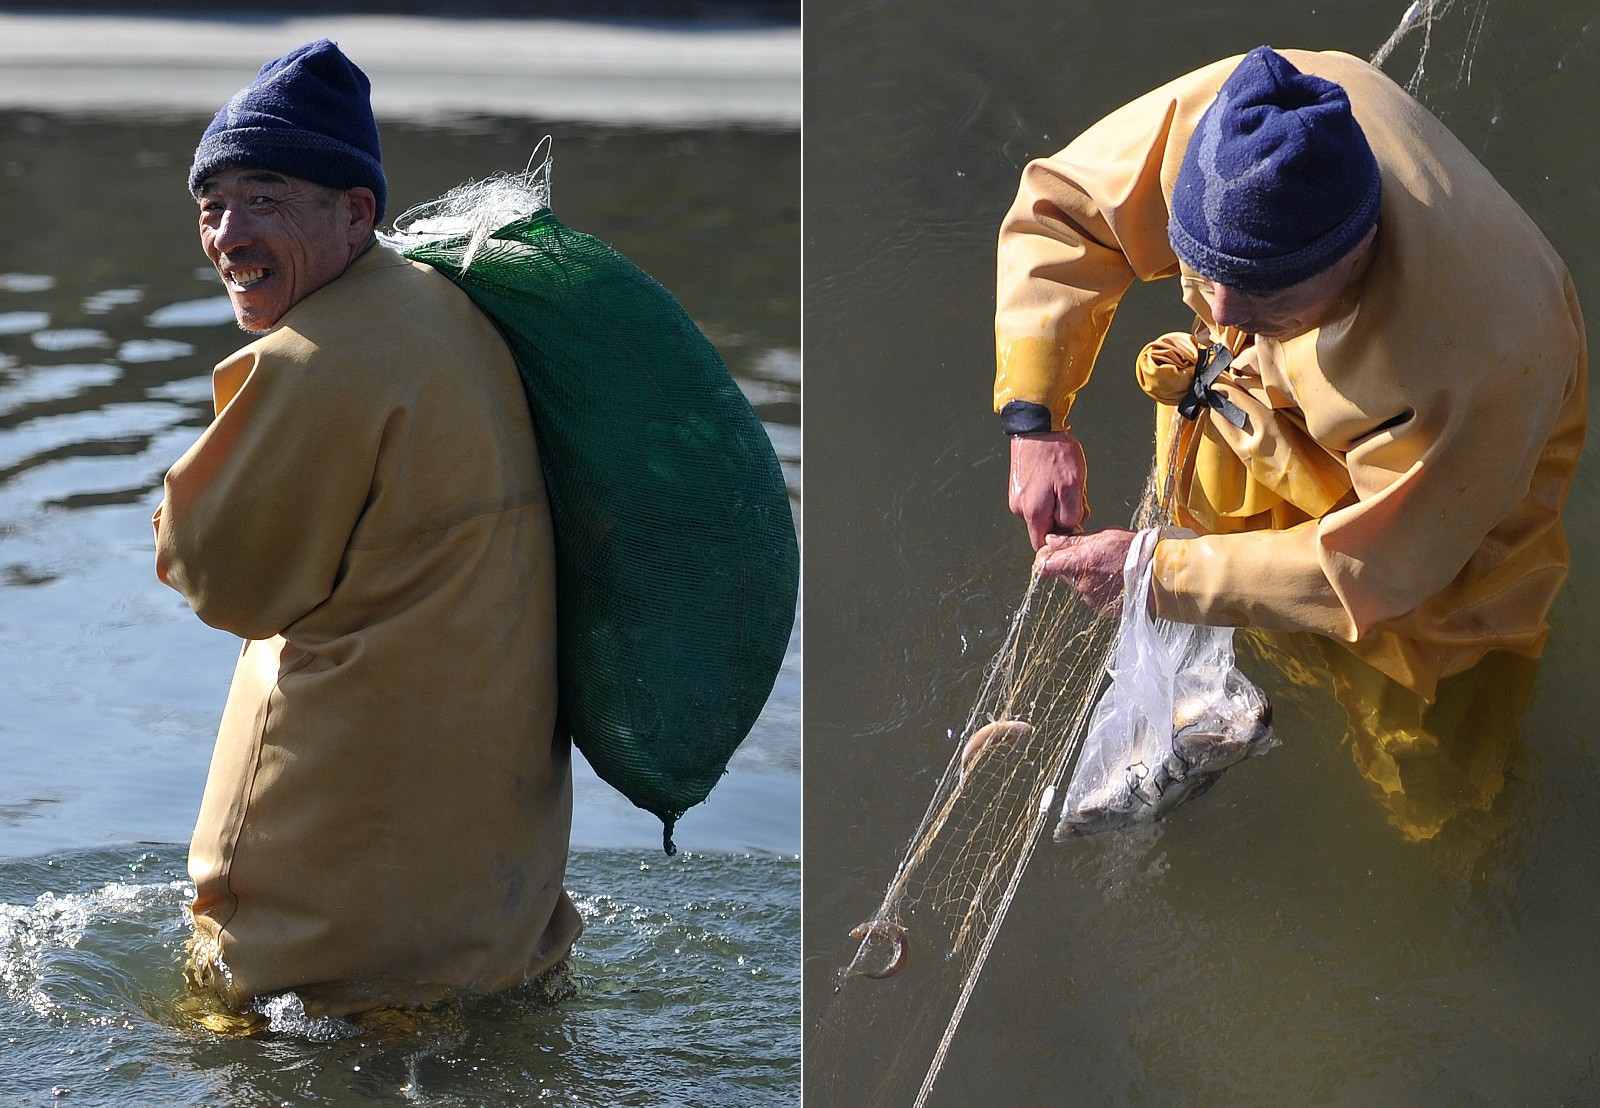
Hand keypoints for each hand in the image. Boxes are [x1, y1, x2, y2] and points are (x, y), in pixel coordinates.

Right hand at [1008, 431, 1087, 549]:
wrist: (1037, 428)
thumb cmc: (1056, 455)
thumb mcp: (1074, 486)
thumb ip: (1071, 514)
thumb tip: (1067, 527)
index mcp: (1033, 513)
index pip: (1042, 544)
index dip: (1059, 540)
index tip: (1072, 525)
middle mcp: (1020, 509)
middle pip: (1043, 528)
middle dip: (1061, 518)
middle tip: (1074, 497)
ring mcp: (1016, 498)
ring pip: (1041, 513)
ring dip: (1056, 504)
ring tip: (1065, 482)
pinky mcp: (1018, 487)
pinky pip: (1036, 500)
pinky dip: (1048, 494)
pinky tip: (1055, 478)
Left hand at [1034, 528, 1137, 614]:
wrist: (1160, 576)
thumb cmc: (1134, 551)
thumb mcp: (1103, 535)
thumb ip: (1073, 540)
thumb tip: (1050, 540)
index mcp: (1080, 562)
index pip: (1045, 566)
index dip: (1044, 560)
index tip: (1049, 554)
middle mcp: (1082, 583)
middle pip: (1064, 574)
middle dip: (1071, 565)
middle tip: (1092, 556)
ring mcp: (1092, 599)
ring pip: (1080, 586)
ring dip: (1088, 577)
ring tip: (1110, 569)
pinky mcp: (1102, 609)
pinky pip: (1093, 597)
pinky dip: (1100, 589)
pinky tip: (1115, 582)